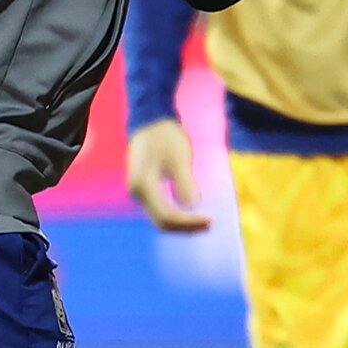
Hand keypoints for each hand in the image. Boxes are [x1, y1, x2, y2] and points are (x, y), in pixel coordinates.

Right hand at [126, 118, 209, 233]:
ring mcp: (139, 192)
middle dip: (186, 227)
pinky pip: (160, 209)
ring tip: (204, 222)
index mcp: (143, 186)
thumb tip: (192, 205)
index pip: (167, 215)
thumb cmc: (166, 135)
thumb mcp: (179, 156)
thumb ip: (184, 181)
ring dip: (182, 223)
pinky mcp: (145, 190)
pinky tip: (193, 214)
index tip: (210, 220)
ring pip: (160, 218)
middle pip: (162, 222)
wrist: (150, 120)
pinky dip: (177, 215)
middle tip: (210, 225)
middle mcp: (137, 193)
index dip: (189, 222)